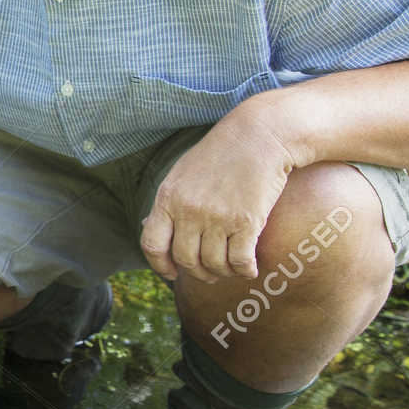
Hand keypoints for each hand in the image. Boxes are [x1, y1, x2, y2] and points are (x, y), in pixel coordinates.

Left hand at [140, 106, 296, 283]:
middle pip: (186, 259)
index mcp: (168, 198)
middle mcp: (188, 210)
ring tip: (230, 268)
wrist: (259, 135)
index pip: (152, 244)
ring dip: (223, 272)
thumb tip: (148, 226)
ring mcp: (217, 217)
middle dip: (198, 272)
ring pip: (214, 264)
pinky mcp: (246, 221)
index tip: (172, 274)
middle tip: (210, 273)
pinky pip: (240, 261)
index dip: (160, 265)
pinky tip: (249, 269)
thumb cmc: (221, 153)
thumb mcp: (182, 173)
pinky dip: (245, 270)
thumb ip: (169, 202)